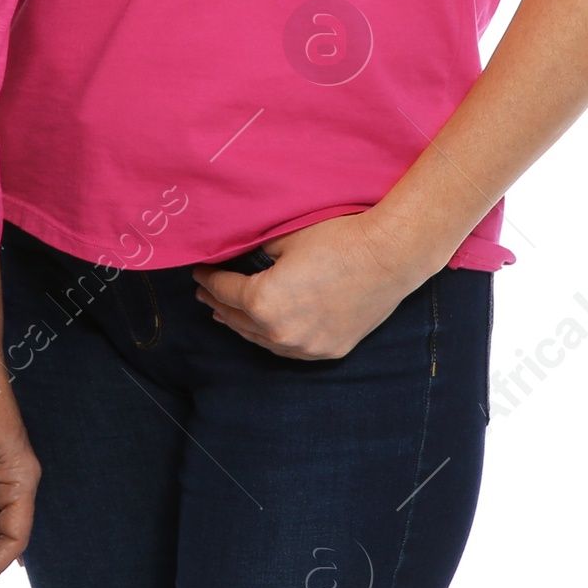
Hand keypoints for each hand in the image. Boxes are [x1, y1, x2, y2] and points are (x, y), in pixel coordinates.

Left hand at [191, 210, 438, 360]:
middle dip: (218, 303)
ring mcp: (307, 347)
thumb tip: (239, 254)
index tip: (198, 271)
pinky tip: (266, 329)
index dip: (209, 279)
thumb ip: (255, 252)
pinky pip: (290, 348)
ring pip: (262, 340)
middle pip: (239, 320)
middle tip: (205, 292)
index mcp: (264, 303)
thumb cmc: (337, 239)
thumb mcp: (284, 237)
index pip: (225, 291)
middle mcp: (281, 333)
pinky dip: (272, 337)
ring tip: (226, 313)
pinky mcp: (329, 350)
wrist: (388, 257)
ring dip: (242, 325)